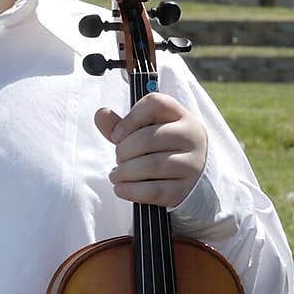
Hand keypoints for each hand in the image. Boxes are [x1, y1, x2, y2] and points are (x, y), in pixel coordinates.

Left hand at [95, 93, 207, 207]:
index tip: (116, 135)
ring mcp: (192, 165)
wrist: (192, 181)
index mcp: (181, 116)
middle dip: (124, 150)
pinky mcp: (185, 190)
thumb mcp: (146, 133)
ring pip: (151, 165)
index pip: (155, 103)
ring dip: (125, 172)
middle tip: (118, 159)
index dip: (130, 118)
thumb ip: (122, 125)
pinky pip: (153, 190)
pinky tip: (120, 188)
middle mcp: (191, 137)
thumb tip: (100, 114)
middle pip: (148, 138)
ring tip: (116, 175)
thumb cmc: (162, 151)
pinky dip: (130, 190)